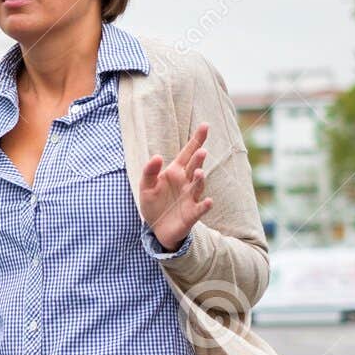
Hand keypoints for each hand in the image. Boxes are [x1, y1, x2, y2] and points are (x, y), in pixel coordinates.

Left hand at [138, 122, 212, 251]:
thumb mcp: (146, 185)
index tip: (205, 125)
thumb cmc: (153, 203)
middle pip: (194, 167)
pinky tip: (209, 201)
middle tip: (201, 151)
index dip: (197, 140)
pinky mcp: (192, 214)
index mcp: (176, 172)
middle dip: (198, 160)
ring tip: (199, 172)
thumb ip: (149, 171)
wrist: (157, 228)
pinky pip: (200, 209)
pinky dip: (205, 205)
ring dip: (200, 179)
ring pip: (198, 186)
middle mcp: (187, 182)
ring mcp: (191, 197)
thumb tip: (157, 156)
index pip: (188, 153)